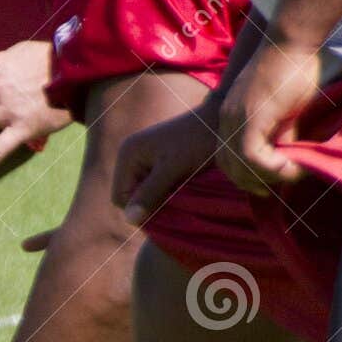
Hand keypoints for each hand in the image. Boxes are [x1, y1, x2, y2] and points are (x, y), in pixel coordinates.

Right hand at [112, 102, 221, 225]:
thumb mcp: (173, 169)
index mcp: (128, 154)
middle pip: (130, 196)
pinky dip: (168, 191)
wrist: (220, 121)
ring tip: (182, 192)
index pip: (120, 198)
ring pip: (144, 193)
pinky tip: (184, 186)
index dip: (141, 209)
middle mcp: (130, 156)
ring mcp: (144, 158)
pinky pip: (154, 187)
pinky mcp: (157, 162)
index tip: (168, 207)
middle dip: (151, 203)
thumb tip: (128, 220)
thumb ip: (150, 193)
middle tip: (178, 200)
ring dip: (161, 198)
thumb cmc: (198, 141)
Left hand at [216, 39, 321, 194]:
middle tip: (283, 182)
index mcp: (230, 116)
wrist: (292, 39)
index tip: (274, 179)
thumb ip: (281, 135)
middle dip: (255, 183)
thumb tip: (287, 159)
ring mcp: (236, 117)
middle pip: (227, 167)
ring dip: (266, 178)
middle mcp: (226, 119)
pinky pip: (251, 156)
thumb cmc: (293, 68)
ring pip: (238, 166)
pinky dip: (271, 168)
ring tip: (292, 173)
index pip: (226, 158)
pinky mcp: (251, 115)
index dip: (248, 176)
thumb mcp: (285, 111)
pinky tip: (291, 165)